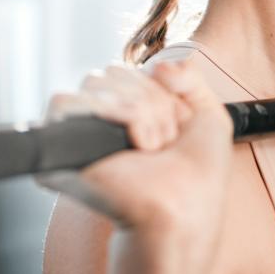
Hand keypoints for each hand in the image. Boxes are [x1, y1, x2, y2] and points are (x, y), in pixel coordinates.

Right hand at [36, 58, 233, 253]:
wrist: (185, 208)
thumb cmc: (199, 176)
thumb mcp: (209, 114)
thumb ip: (188, 75)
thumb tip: (157, 65)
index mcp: (131, 111)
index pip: (131, 68)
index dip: (159, 89)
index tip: (177, 122)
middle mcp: (105, 119)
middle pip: (113, 71)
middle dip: (150, 101)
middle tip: (162, 141)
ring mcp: (85, 131)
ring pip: (96, 81)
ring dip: (138, 112)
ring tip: (149, 147)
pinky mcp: (66, 145)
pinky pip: (65, 101)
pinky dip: (109, 112)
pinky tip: (131, 143)